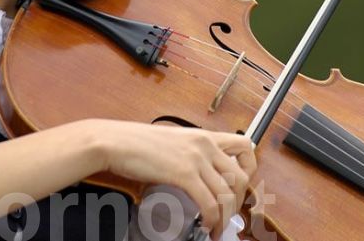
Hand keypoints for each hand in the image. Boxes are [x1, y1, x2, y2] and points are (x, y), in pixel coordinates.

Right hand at [87, 119, 256, 239]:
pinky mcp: (183, 173)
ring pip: (228, 194)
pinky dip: (212, 219)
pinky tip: (205, 225)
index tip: (240, 188)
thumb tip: (196, 177)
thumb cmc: (134, 142)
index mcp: (203, 135)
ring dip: (226, 217)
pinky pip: (210, 202)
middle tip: (227, 215)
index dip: (250, 170)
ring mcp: (195, 158)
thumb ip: (187, 154)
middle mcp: (204, 144)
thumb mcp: (171, 142)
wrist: (114, 141)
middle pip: (241, 177)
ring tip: (216, 228)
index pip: (245, 147)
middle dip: (238, 202)